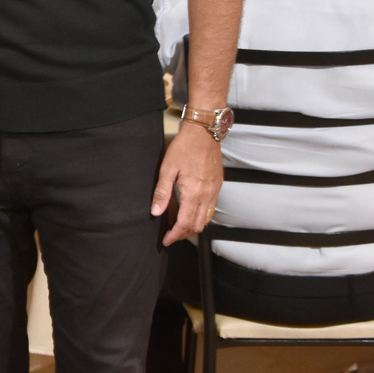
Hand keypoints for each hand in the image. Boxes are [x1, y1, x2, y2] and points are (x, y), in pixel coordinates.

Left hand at [151, 122, 222, 246]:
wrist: (203, 132)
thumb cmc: (184, 147)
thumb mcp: (167, 169)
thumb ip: (162, 192)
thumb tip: (156, 212)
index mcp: (194, 192)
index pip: (185, 223)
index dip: (175, 235)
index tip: (166, 240)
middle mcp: (207, 195)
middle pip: (197, 225)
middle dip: (183, 234)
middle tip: (171, 235)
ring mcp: (215, 191)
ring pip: (206, 219)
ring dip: (193, 226)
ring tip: (179, 226)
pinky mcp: (218, 186)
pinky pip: (211, 208)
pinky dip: (201, 216)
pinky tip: (190, 211)